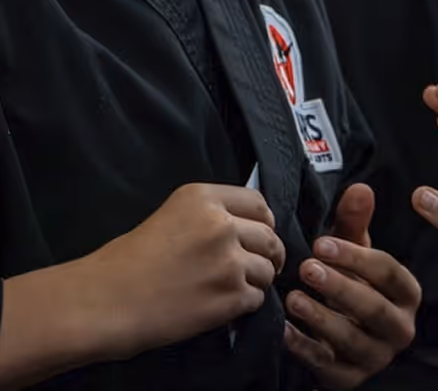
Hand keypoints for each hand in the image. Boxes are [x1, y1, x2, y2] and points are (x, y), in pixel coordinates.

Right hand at [83, 183, 284, 359]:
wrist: (103, 301)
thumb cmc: (126, 262)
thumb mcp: (171, 215)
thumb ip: (210, 214)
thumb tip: (244, 224)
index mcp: (204, 198)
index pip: (257, 202)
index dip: (264, 220)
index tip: (263, 231)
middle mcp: (221, 224)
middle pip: (268, 235)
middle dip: (269, 251)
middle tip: (264, 263)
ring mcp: (228, 261)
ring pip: (266, 268)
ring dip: (258, 279)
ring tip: (240, 286)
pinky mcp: (228, 296)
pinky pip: (256, 297)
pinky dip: (247, 303)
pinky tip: (229, 305)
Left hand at [284, 185, 420, 388]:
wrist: (341, 329)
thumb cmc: (352, 281)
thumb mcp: (354, 250)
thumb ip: (356, 220)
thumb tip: (361, 188)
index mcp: (406, 292)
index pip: (388, 271)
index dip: (355, 257)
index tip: (322, 243)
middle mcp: (399, 328)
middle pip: (373, 308)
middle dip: (339, 286)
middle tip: (307, 268)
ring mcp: (376, 358)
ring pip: (351, 340)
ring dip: (320, 318)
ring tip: (292, 298)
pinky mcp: (350, 380)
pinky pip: (327, 367)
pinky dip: (304, 348)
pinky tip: (283, 329)